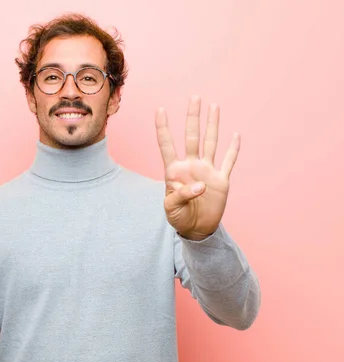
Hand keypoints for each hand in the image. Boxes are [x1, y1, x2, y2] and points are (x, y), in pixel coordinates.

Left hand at [155, 95, 239, 240]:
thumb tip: (200, 185)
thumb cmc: (179, 217)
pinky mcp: (221, 180)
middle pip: (192, 136)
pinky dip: (234, 149)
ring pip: (210, 142)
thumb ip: (181, 195)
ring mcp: (207, 171)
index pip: (167, 145)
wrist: (196, 229)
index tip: (160, 109)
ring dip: (212, 125)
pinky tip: (236, 135)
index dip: (163, 128)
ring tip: (214, 106)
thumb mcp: (171, 208)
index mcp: (174, 171)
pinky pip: (229, 161)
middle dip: (193, 117)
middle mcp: (191, 166)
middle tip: (194, 97)